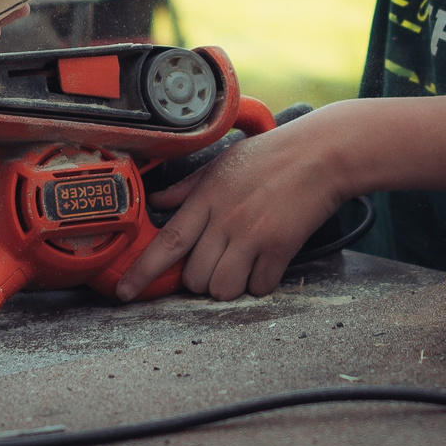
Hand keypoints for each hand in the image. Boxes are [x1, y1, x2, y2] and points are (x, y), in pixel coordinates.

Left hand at [117, 105, 364, 300]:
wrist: (321, 154)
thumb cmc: (273, 155)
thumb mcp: (222, 162)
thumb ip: (187, 186)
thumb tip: (158, 199)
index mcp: (207, 198)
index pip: (168, 241)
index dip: (142, 271)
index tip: (123, 292)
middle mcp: (225, 220)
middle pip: (194, 277)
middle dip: (201, 279)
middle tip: (218, 263)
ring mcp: (252, 235)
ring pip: (223, 288)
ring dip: (230, 285)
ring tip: (243, 265)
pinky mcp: (280, 247)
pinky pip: (259, 287)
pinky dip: (261, 283)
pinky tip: (267, 264)